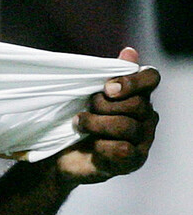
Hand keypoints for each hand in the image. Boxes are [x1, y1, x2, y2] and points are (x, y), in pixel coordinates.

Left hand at [56, 47, 159, 185]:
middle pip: (136, 104)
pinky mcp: (132, 162)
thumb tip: (130, 51)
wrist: (62, 153)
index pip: (151, 78)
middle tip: (86, 107)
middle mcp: (146, 117)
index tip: (107, 87)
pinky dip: (101, 145)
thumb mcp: (88, 93)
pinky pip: (121, 149)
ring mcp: (142, 141)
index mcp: (138, 95)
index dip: (132, 81)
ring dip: (95, 124)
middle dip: (103, 104)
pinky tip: (92, 145)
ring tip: (79, 123)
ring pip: (126, 126)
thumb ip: (108, 74)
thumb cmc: (79, 118)